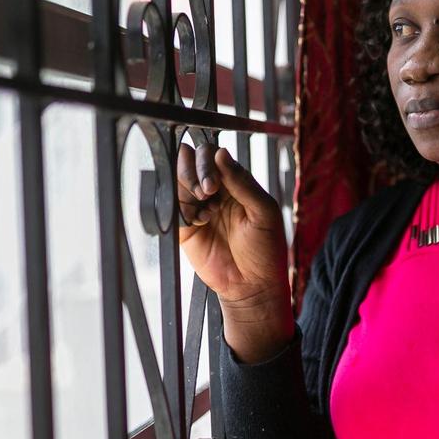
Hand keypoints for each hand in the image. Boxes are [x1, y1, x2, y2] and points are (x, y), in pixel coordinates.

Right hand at [176, 142, 292, 362]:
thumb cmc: (266, 250)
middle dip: (194, 171)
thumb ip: (243, 182)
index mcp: (235, 183)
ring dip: (187, 187)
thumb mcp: (264, 212)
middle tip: (208, 189)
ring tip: (206, 206)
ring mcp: (197, 208)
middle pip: (190, 162)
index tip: (216, 180)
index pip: (213, 155)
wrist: (253, 286)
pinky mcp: (185, 229)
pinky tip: (200, 222)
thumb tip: (221, 152)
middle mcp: (214, 191)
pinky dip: (182, 210)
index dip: (209, 161)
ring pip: (177, 181)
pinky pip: (172, 208)